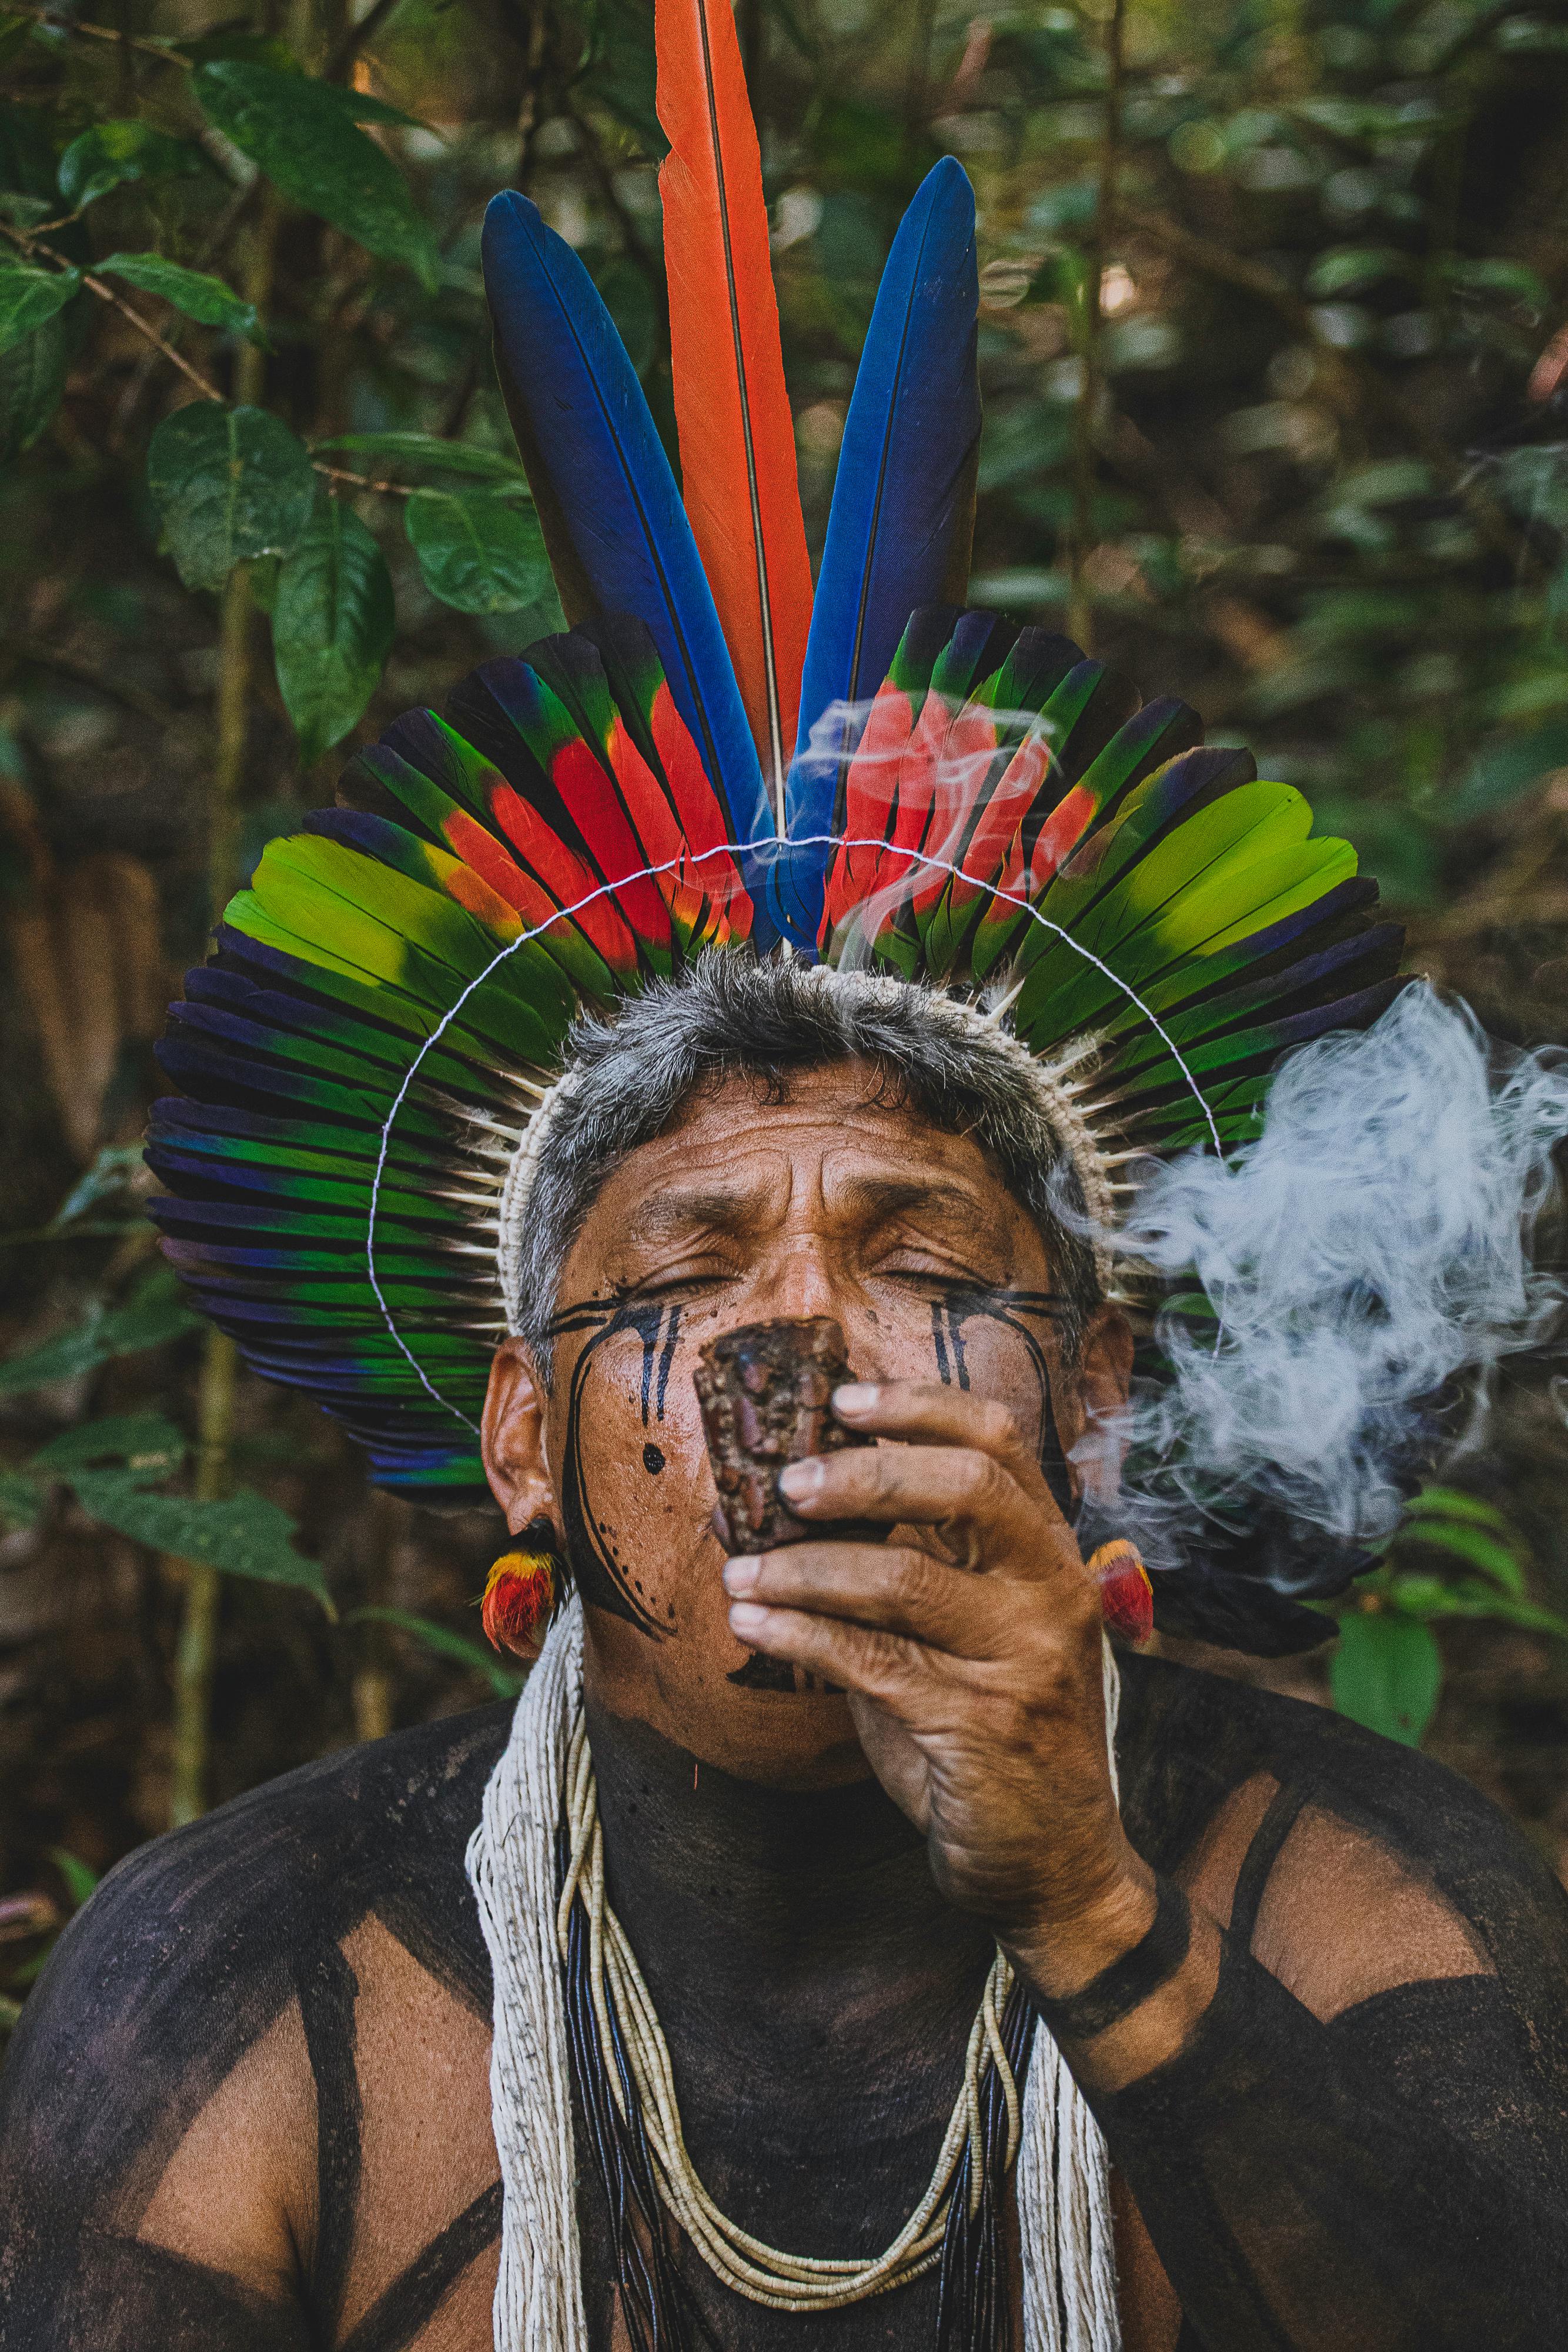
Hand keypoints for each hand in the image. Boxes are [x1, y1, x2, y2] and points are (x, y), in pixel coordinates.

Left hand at [722, 1380, 1155, 1993]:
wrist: (1049, 1861)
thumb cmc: (989, 1732)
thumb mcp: (965, 1632)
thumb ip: (913, 1566)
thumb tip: (799, 1504)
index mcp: (1048, 1554)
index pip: (998, 1442)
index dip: (919, 1405)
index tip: (843, 1398)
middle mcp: (1050, 1592)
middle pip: (966, 1487)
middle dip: (864, 1473)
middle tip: (787, 1485)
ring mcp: (1026, 1658)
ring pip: (906, 1578)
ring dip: (805, 1568)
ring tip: (742, 1574)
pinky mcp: (982, 1725)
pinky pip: (872, 1662)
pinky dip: (799, 1637)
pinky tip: (752, 1627)